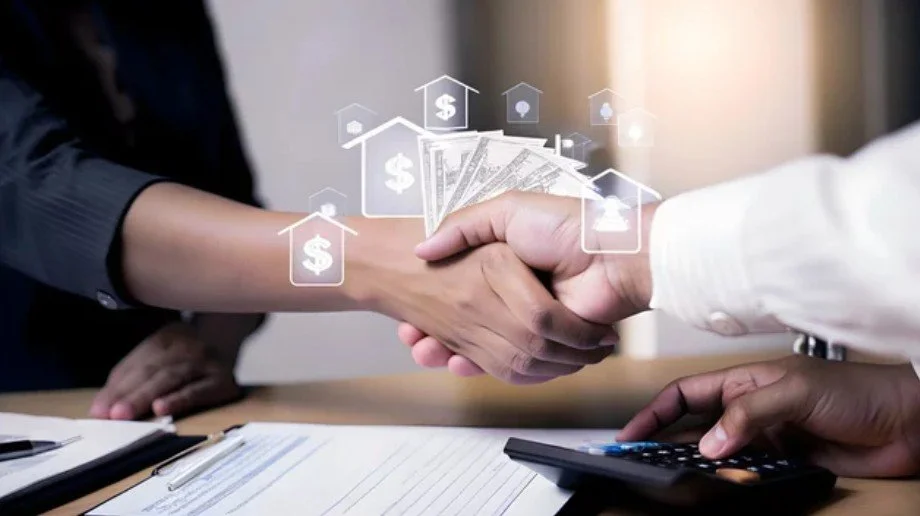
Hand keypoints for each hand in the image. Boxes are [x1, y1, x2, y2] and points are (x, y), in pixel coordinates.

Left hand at [90, 322, 240, 419]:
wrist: (236, 345)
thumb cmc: (191, 362)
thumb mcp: (162, 361)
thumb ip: (131, 381)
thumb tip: (99, 409)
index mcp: (165, 337)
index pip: (136, 365)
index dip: (115, 388)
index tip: (97, 411)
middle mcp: (186, 345)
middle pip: (151, 371)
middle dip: (127, 394)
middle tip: (109, 415)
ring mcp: (206, 360)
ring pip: (170, 378)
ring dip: (144, 397)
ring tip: (124, 414)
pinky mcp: (223, 380)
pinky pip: (198, 390)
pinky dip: (178, 399)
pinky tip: (161, 408)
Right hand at [402, 192, 657, 373]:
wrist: (610, 254)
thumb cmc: (563, 227)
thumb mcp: (506, 212)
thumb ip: (464, 226)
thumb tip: (422, 249)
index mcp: (503, 269)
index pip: (458, 294)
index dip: (431, 309)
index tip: (409, 319)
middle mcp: (514, 298)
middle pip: (464, 327)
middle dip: (435, 336)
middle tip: (414, 342)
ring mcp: (529, 324)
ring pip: (481, 349)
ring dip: (453, 354)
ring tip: (427, 352)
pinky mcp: (546, 345)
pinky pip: (510, 365)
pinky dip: (485, 367)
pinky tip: (459, 362)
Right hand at [618, 356, 919, 477]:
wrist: (907, 421)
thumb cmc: (859, 389)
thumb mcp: (794, 391)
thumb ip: (748, 414)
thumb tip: (709, 442)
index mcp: (743, 381)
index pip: (685, 394)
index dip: (654, 413)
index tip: (630, 435)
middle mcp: (749, 410)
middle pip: (695, 429)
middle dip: (668, 445)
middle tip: (645, 464)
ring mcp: (766, 438)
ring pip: (721, 456)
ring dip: (705, 469)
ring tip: (684, 480)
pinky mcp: (786, 463)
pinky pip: (750, 476)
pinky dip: (737, 484)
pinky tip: (730, 489)